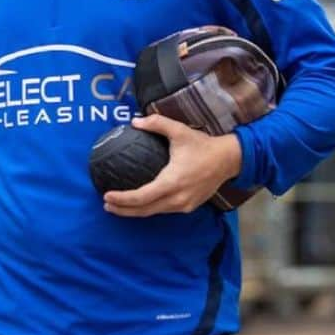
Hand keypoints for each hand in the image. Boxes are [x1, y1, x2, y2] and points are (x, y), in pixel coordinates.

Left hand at [102, 115, 242, 217]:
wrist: (229, 160)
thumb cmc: (203, 145)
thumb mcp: (179, 131)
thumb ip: (156, 123)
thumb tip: (134, 121)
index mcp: (172, 182)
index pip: (141, 197)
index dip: (122, 199)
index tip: (106, 195)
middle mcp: (177, 198)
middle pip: (144, 210)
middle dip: (122, 210)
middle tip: (105, 204)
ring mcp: (184, 205)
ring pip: (154, 212)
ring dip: (134, 211)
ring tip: (116, 206)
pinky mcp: (189, 206)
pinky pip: (164, 210)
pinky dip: (148, 208)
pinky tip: (139, 203)